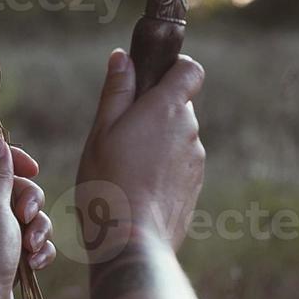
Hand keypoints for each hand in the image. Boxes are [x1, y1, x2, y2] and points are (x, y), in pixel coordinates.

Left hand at [0, 138, 53, 298]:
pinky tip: (35, 264)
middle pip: (16, 187)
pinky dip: (39, 251)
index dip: (12, 158)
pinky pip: (33, 244)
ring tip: (31, 247)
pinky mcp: (9, 259)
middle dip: (31, 199)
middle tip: (26, 216)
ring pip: (29, 217)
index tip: (32, 168)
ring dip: (39, 229)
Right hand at [77, 48, 205, 252]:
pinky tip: (137, 188)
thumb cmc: (109, 182)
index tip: (151, 78)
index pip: (190, 70)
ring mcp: (196, 162)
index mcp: (168, 109)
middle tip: (121, 134)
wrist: (132, 241)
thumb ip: (117, 92)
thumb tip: (122, 57)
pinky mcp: (195, 188)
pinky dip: (162, 170)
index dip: (175, 68)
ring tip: (125, 168)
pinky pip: (179, 167)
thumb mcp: (102, 132)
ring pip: (178, 139)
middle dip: (154, 112)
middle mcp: (190, 131)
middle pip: (178, 107)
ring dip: (157, 144)